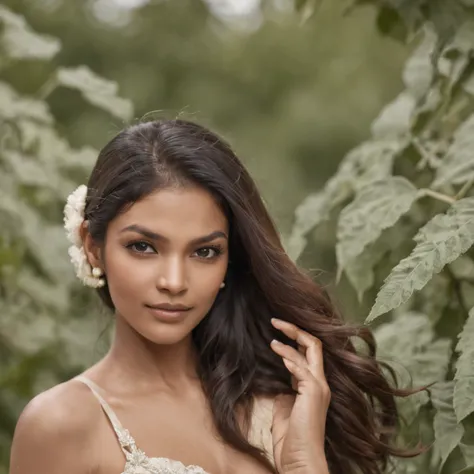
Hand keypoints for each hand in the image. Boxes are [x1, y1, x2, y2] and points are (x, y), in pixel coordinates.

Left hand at [269, 318, 330, 473]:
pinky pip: (302, 367)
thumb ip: (283, 391)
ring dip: (289, 339)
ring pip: (310, 350)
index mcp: (313, 386)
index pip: (308, 354)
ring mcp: (319, 387)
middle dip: (295, 330)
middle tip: (275, 321)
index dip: (293, 340)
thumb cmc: (291, 439)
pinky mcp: (314, 392)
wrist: (299, 460)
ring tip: (272, 333)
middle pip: (314, 345)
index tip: (276, 332)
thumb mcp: (283, 408)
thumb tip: (275, 381)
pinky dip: (289, 356)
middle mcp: (320, 383)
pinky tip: (276, 349)